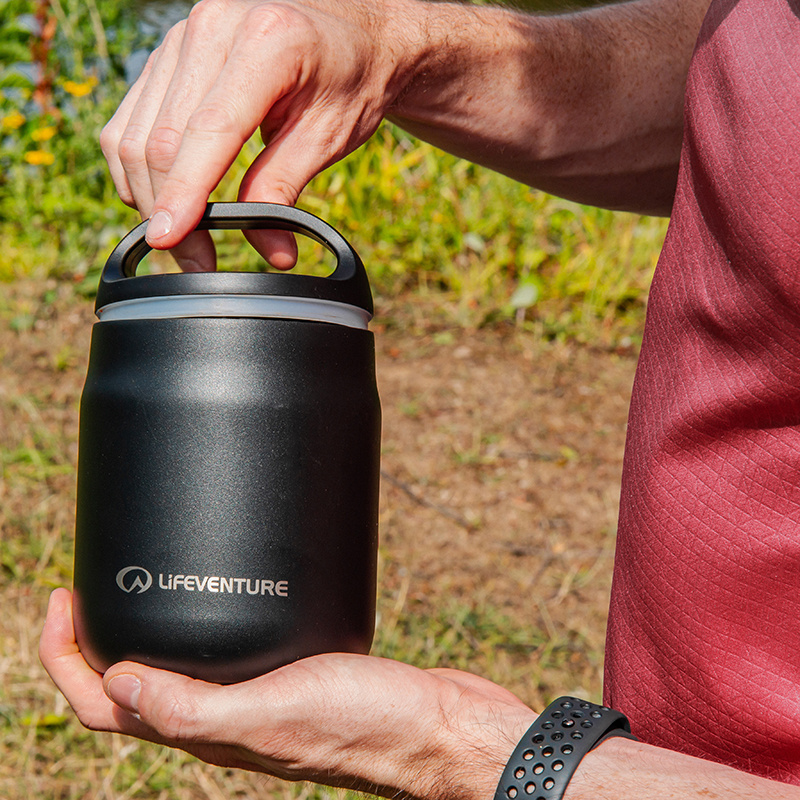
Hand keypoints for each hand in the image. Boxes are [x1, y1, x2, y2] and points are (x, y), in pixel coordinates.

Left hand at [39, 589, 535, 799]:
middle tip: (91, 584)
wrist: (433, 724)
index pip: (106, 705)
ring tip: (146, 584)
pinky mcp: (290, 669)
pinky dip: (205, 622)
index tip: (63, 598)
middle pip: (132, 684)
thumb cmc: (363, 724)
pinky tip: (226, 590)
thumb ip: (195, 708)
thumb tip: (115, 683)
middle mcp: (222, 716)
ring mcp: (255, 694)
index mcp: (207, 732)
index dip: (67, 658)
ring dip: (146, 632)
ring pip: (179, 667)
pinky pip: (227, 650)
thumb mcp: (272, 713)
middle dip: (97, 640)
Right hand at [100, 0, 419, 270]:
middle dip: (169, 210)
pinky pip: (130, 122)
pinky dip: (139, 170)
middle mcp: (212, 28)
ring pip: (136, 134)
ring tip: (184, 239)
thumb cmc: (347, 79)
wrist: (345, 32)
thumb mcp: (329, 137)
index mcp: (268, 42)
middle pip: (162, 139)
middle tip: (198, 261)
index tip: (170, 240)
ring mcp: (180, 38)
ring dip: (149, 197)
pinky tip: (164, 198)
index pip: (209, 130)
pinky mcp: (165, 56)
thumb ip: (287, 189)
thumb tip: (269, 251)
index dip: (185, 193)